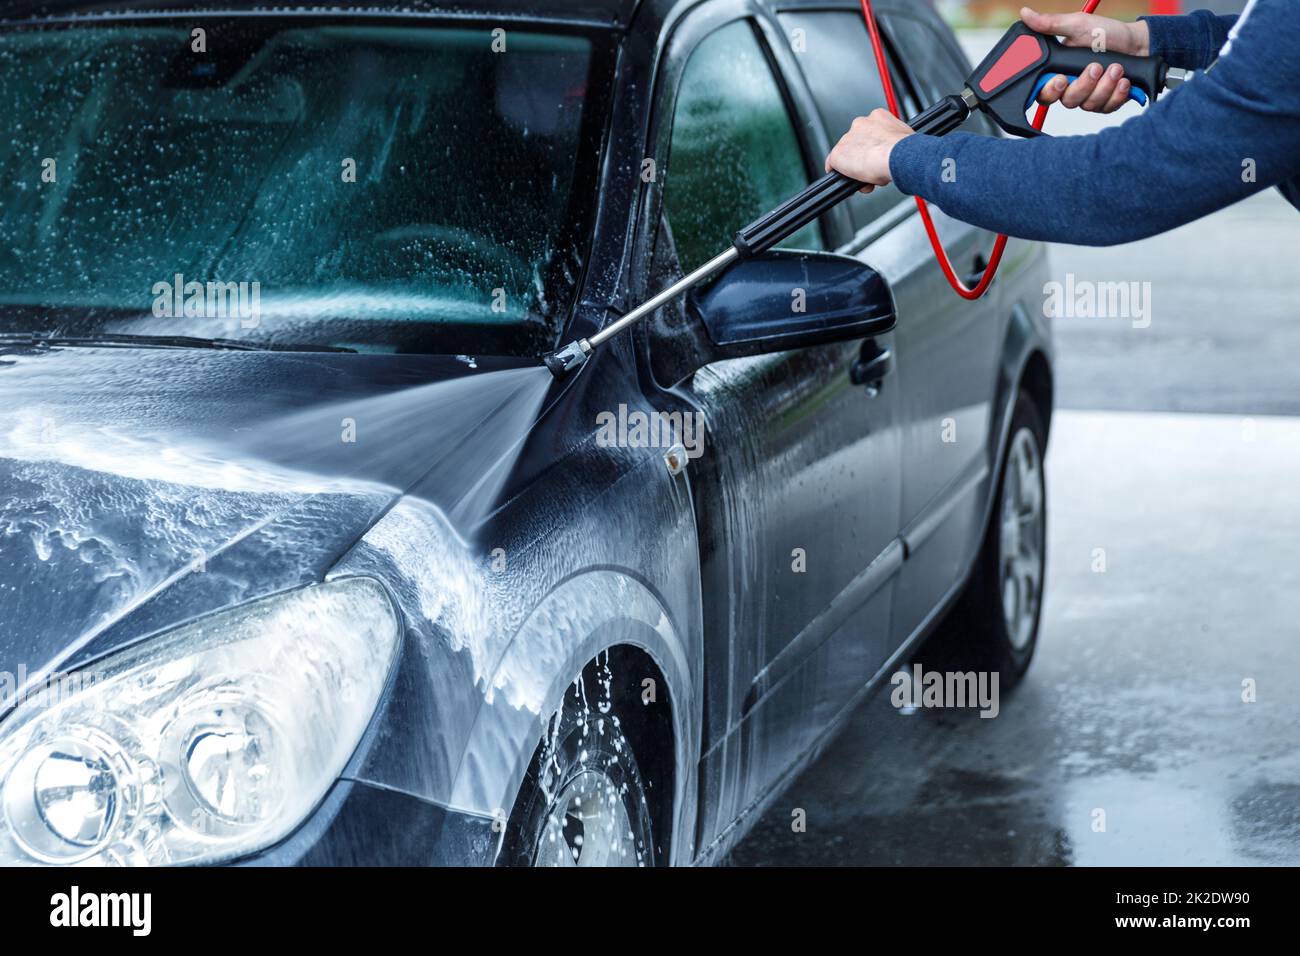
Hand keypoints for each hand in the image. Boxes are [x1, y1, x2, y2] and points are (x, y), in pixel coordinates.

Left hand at [824, 109, 915, 190]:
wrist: (897, 156)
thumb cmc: (905, 149)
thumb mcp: (904, 137)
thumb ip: (894, 140)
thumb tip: (895, 148)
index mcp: (877, 117)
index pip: (869, 132)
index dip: (873, 147)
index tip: (877, 157)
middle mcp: (860, 124)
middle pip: (856, 144)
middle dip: (863, 158)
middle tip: (873, 170)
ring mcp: (847, 138)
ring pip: (847, 155)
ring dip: (855, 168)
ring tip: (868, 178)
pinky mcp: (838, 154)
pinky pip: (832, 166)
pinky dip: (839, 175)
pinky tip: (849, 182)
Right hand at [1020, 6, 1149, 112]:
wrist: (1138, 43)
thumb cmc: (1107, 33)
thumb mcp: (1077, 24)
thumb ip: (1050, 24)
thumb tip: (1025, 14)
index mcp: (1059, 71)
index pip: (1043, 92)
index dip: (1049, 91)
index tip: (1061, 79)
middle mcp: (1071, 88)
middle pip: (1067, 101)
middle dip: (1084, 85)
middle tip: (1095, 67)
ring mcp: (1089, 97)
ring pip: (1088, 104)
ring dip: (1105, 85)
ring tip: (1116, 67)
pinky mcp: (1106, 103)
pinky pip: (1106, 108)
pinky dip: (1117, 93)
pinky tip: (1124, 79)